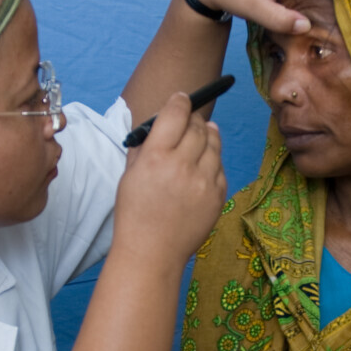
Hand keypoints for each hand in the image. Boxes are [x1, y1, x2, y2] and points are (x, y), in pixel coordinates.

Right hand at [113, 91, 225, 269]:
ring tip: (202, 136)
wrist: (152, 252)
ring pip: (214, 143)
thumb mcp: (130, 175)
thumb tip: (161, 123)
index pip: (176, 113)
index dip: (180, 101)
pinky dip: (213, 161)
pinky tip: (204, 164)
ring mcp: (203, 181)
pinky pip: (220, 167)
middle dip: (194, 119)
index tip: (182, 98)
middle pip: (198, 126)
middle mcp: (182, 165)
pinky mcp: (217, 195)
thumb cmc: (135, 214)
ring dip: (208, 135)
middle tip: (190, 120)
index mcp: (155, 156)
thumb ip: (145, 146)